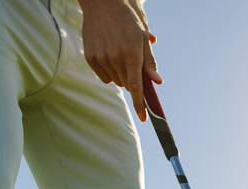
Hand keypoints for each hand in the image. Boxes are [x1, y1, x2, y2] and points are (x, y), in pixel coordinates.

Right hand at [79, 0, 162, 121]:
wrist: (102, 4)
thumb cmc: (127, 21)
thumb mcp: (142, 38)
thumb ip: (149, 62)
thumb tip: (157, 82)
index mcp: (132, 53)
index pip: (136, 86)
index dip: (140, 104)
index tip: (144, 118)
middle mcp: (115, 58)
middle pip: (127, 85)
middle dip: (132, 78)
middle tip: (131, 61)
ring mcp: (101, 58)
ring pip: (116, 81)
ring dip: (120, 74)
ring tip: (118, 52)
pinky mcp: (90, 58)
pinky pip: (104, 77)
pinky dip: (109, 71)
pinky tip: (108, 54)